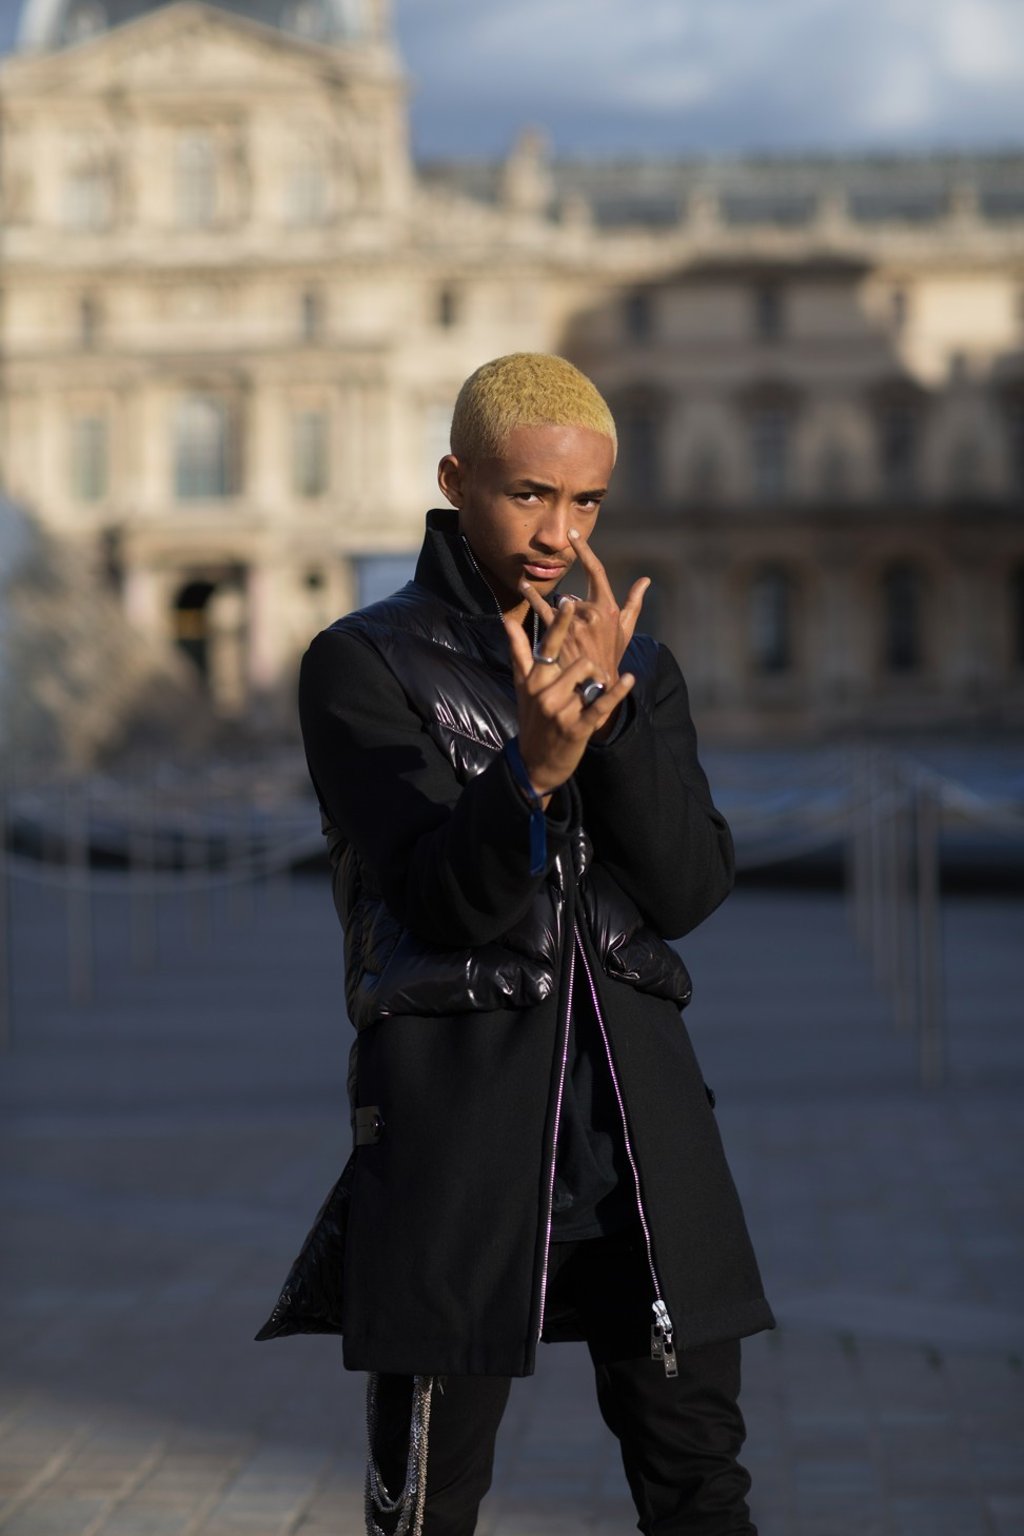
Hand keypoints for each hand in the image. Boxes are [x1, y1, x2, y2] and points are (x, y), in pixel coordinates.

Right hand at [504, 597, 635, 800]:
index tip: (568, 602)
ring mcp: (560, 711)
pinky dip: (617, 691)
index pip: (548, 646)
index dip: (560, 624)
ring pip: (588, 681)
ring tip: (588, 696)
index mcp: (534, 679)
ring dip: (595, 685)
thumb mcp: (522, 686)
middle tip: (586, 682)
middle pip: (578, 662)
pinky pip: (600, 704)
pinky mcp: (577, 728)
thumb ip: (518, 652)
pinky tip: (628, 678)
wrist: (535, 762)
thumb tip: (508, 620)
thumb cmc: (531, 719)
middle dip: (589, 668)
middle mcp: (545, 692)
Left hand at [519, 530, 648, 740]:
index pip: (595, 571)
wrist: (597, 689)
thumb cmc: (612, 657)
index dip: (584, 550)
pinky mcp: (558, 636)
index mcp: (608, 608)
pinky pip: (542, 613)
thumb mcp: (626, 631)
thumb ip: (634, 603)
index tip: (573, 534)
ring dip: (542, 597)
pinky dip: (533, 601)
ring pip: (557, 604)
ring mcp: (574, 625)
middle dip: (570, 607)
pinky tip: (523, 589)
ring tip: (524, 583)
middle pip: (573, 596)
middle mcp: (591, 613)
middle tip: (572, 627)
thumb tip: (646, 580)